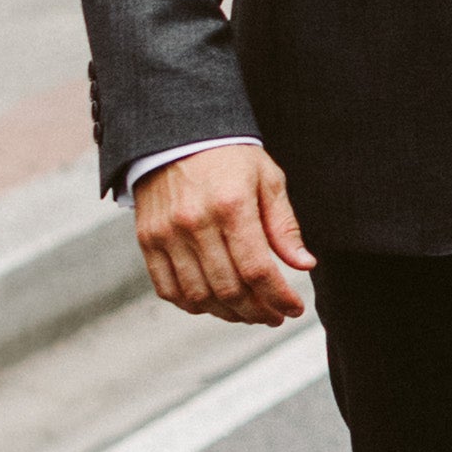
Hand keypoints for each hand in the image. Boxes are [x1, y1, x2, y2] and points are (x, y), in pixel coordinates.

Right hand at [133, 143, 313, 326]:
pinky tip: (214, 304)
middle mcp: (195, 223)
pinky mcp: (147, 240)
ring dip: (227, 314)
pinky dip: (192, 305)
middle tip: (274, 317)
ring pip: (198, 296)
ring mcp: (167, 234)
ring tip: (248, 313)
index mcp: (232, 206)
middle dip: (257, 312)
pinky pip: (168, 289)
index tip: (293, 309)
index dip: (279, 297)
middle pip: (228, 289)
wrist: (177, 134)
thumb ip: (284, 226)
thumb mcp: (268, 180)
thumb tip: (304, 265)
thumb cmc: (231, 157)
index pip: (257, 270)